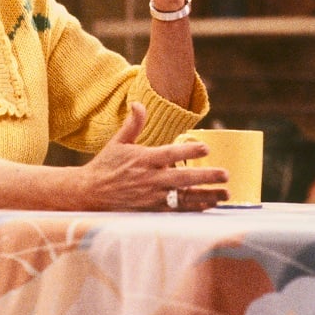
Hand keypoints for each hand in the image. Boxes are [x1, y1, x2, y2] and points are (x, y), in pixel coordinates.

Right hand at [78, 102, 227, 210]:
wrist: (89, 194)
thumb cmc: (105, 166)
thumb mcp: (118, 142)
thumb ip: (133, 124)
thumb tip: (139, 103)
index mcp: (143, 159)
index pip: (170, 154)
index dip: (189, 151)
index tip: (206, 148)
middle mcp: (150, 179)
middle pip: (182, 179)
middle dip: (206, 177)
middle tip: (226, 174)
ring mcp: (151, 197)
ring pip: (184, 198)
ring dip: (206, 196)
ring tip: (225, 193)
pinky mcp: (150, 211)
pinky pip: (176, 211)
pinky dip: (193, 209)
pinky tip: (208, 205)